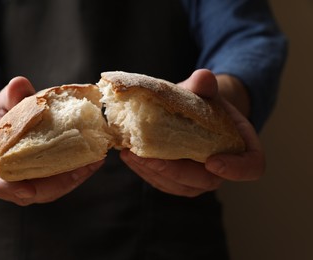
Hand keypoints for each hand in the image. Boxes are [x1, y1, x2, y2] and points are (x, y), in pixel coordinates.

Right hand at [0, 77, 102, 205]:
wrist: (5, 124)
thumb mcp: (0, 102)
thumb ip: (8, 96)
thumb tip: (20, 85)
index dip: (3, 188)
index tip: (26, 191)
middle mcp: (4, 177)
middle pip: (24, 192)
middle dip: (54, 186)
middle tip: (80, 170)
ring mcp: (24, 180)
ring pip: (46, 190)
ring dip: (72, 179)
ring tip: (94, 162)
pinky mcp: (42, 178)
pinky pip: (58, 181)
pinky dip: (77, 172)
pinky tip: (95, 158)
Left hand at [120, 69, 264, 196]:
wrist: (192, 112)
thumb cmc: (203, 102)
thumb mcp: (205, 91)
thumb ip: (205, 87)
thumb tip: (202, 77)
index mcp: (241, 146)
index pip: (251, 167)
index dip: (236, 169)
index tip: (212, 162)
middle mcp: (222, 168)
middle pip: (205, 181)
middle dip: (175, 171)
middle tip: (147, 156)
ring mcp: (198, 178)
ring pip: (179, 186)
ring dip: (152, 172)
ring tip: (130, 154)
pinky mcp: (177, 181)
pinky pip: (163, 182)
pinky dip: (144, 171)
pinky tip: (129, 155)